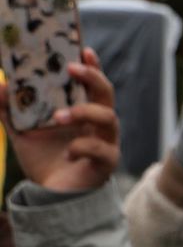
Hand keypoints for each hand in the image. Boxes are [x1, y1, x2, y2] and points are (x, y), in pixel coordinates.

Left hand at [8, 49, 118, 192]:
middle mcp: (98, 123)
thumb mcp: (21, 132)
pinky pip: (100, 149)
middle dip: (92, 78)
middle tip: (71, 68)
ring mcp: (106, 141)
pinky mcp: (106, 162)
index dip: (92, 65)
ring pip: (107, 118)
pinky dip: (82, 147)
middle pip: (106, 94)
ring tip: (57, 117)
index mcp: (83, 111)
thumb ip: (10, 110)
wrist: (52, 197)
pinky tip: (67, 152)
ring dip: (82, 112)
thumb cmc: (44, 159)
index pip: (91, 83)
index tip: (83, 49)